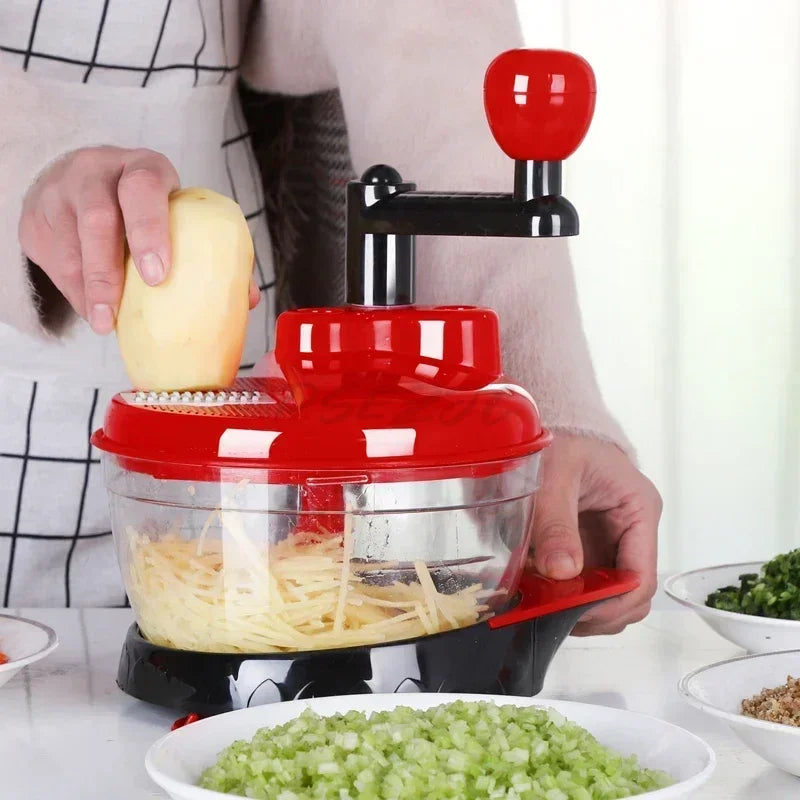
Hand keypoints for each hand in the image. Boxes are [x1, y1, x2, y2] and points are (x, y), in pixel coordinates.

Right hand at [19, 146, 259, 334]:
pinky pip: (52, 261)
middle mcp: (97, 172)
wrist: (80, 182)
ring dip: (88, 290)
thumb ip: (210, 249)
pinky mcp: (36, 218)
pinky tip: (92, 310)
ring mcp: (60, 193)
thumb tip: (248, 299)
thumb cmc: (146, 207)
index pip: (144, 189)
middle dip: (108, 270)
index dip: (150, 230)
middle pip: (97, 216)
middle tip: (117, 313)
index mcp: (144, 169)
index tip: (158, 275)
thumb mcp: (174, 212)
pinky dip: (74, 292)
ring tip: (104, 323)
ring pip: (69, 245)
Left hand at [531, 433, 661, 634]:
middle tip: (553, 614)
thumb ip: (555, 522)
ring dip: (579, 608)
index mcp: (638, 510)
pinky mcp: (588, 549)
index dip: (612, 603)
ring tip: (542, 604)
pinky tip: (539, 593)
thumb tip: (562, 571)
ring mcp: (610, 543)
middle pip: (629, 595)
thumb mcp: (554, 475)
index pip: (641, 576)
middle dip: (596, 612)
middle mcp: (632, 532)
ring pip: (608, 596)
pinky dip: (564, 595)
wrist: (547, 431)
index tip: (575, 613)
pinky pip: (584, 584)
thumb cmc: (559, 442)